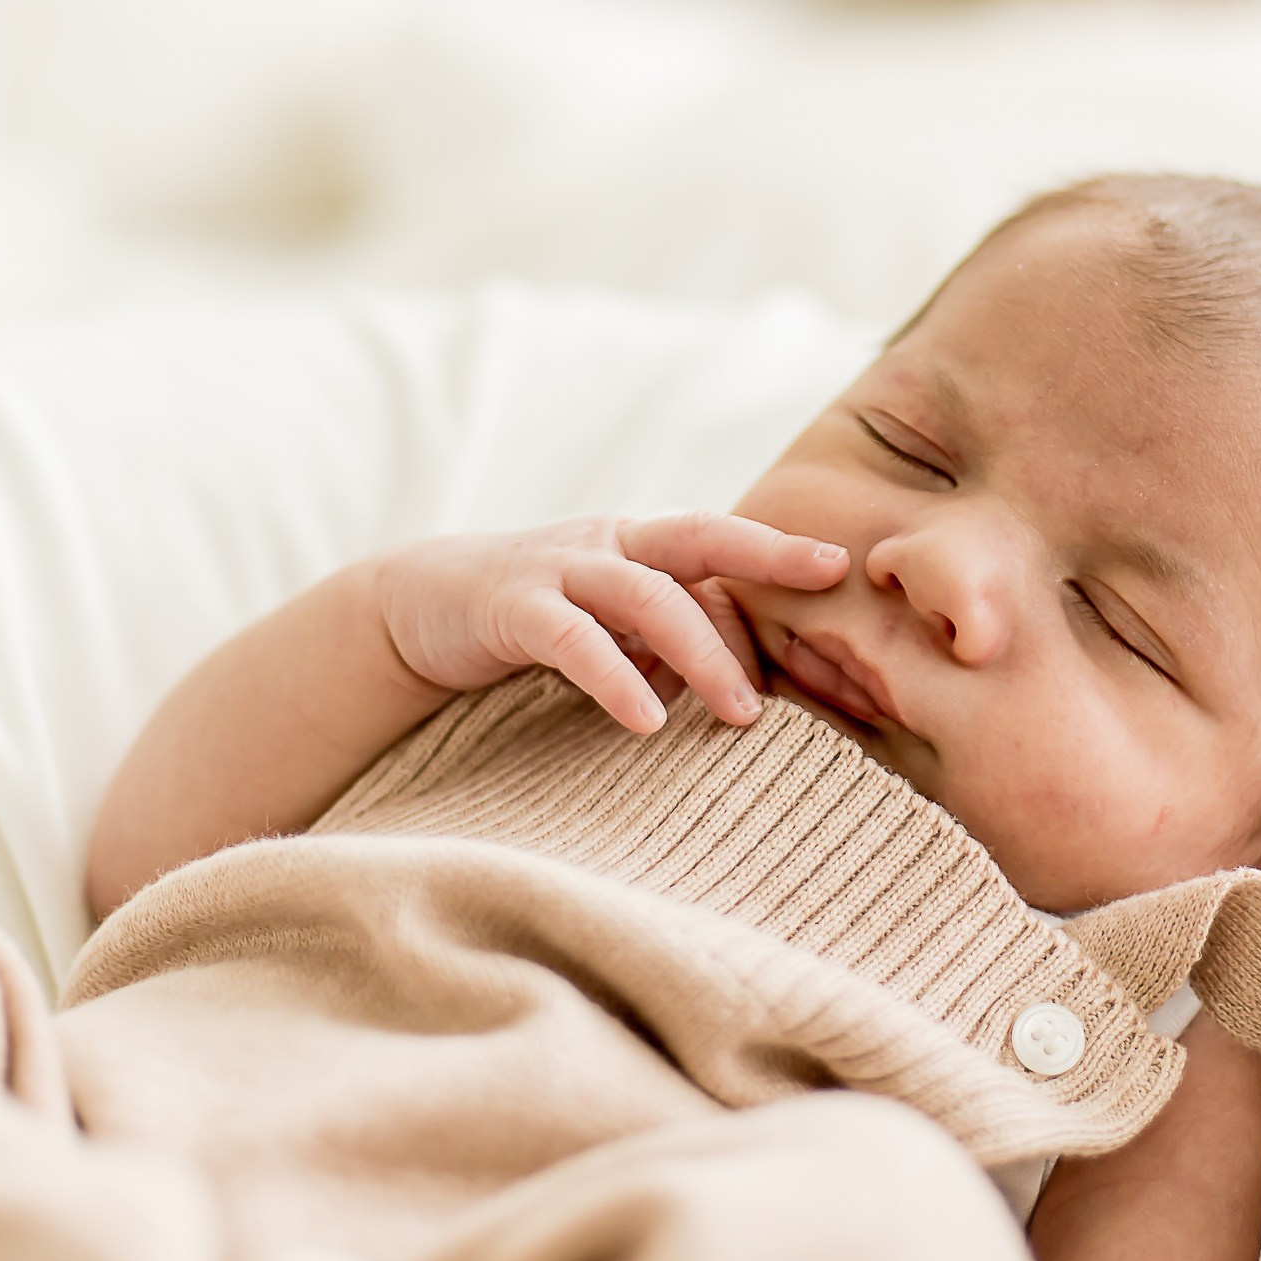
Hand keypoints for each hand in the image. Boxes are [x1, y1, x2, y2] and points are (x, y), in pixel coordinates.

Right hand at [375, 515, 847, 735]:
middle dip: (765, 560)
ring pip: (646, 594)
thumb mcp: (610, 624)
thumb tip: (755, 691)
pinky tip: (646, 721)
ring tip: (743, 714)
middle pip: (697, 539)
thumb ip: (670, 642)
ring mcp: (558, 569)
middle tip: (823, 604)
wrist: (417, 608)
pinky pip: (573, 640)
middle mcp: (607, 544)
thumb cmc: (535, 622)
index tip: (844, 568)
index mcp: (638, 544)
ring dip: (701, 653)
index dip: (780, 550)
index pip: (721, 540)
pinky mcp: (511, 607)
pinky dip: (615, 678)